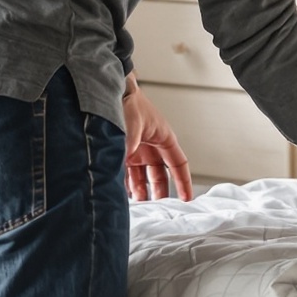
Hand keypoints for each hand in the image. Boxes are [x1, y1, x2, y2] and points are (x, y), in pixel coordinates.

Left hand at [122, 80, 193, 202]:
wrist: (109, 89)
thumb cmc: (126, 103)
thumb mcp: (132, 131)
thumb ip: (129, 155)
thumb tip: (122, 178)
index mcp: (163, 137)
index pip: (179, 164)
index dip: (183, 182)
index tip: (186, 199)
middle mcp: (151, 144)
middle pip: (159, 174)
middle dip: (158, 191)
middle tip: (156, 208)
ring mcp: (137, 146)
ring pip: (142, 175)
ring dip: (140, 189)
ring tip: (137, 204)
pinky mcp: (122, 148)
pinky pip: (127, 170)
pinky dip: (126, 182)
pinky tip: (122, 193)